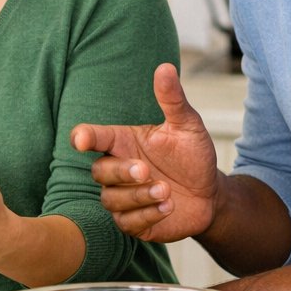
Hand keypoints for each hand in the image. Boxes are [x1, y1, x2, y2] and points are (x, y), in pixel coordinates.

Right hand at [70, 62, 220, 241]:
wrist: (210, 195)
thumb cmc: (193, 156)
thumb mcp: (187, 126)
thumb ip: (173, 100)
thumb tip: (165, 68)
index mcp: (124, 142)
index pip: (94, 137)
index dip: (84, 137)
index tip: (81, 139)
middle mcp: (118, 169)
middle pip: (99, 172)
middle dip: (121, 172)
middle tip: (145, 170)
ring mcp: (123, 197)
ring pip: (111, 200)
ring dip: (138, 196)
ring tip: (166, 191)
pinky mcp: (133, 221)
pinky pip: (126, 222)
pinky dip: (147, 215)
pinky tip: (167, 207)